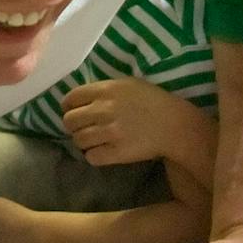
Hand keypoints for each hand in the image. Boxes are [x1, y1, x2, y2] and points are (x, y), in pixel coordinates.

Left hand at [61, 77, 211, 167]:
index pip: (71, 98)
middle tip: (82, 128)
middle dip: (73, 126)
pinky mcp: (116, 153)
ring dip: (83, 142)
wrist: (174, 125)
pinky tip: (102, 151)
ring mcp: (109, 132)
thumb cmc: (153, 101)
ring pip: (78, 140)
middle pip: (69, 121)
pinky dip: (94, 155)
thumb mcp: (128, 85)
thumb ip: (104, 90)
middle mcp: (104, 110)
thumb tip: (80, 100)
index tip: (72, 111)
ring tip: (94, 140)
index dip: (68, 106)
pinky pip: (91, 157)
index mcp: (106, 90)